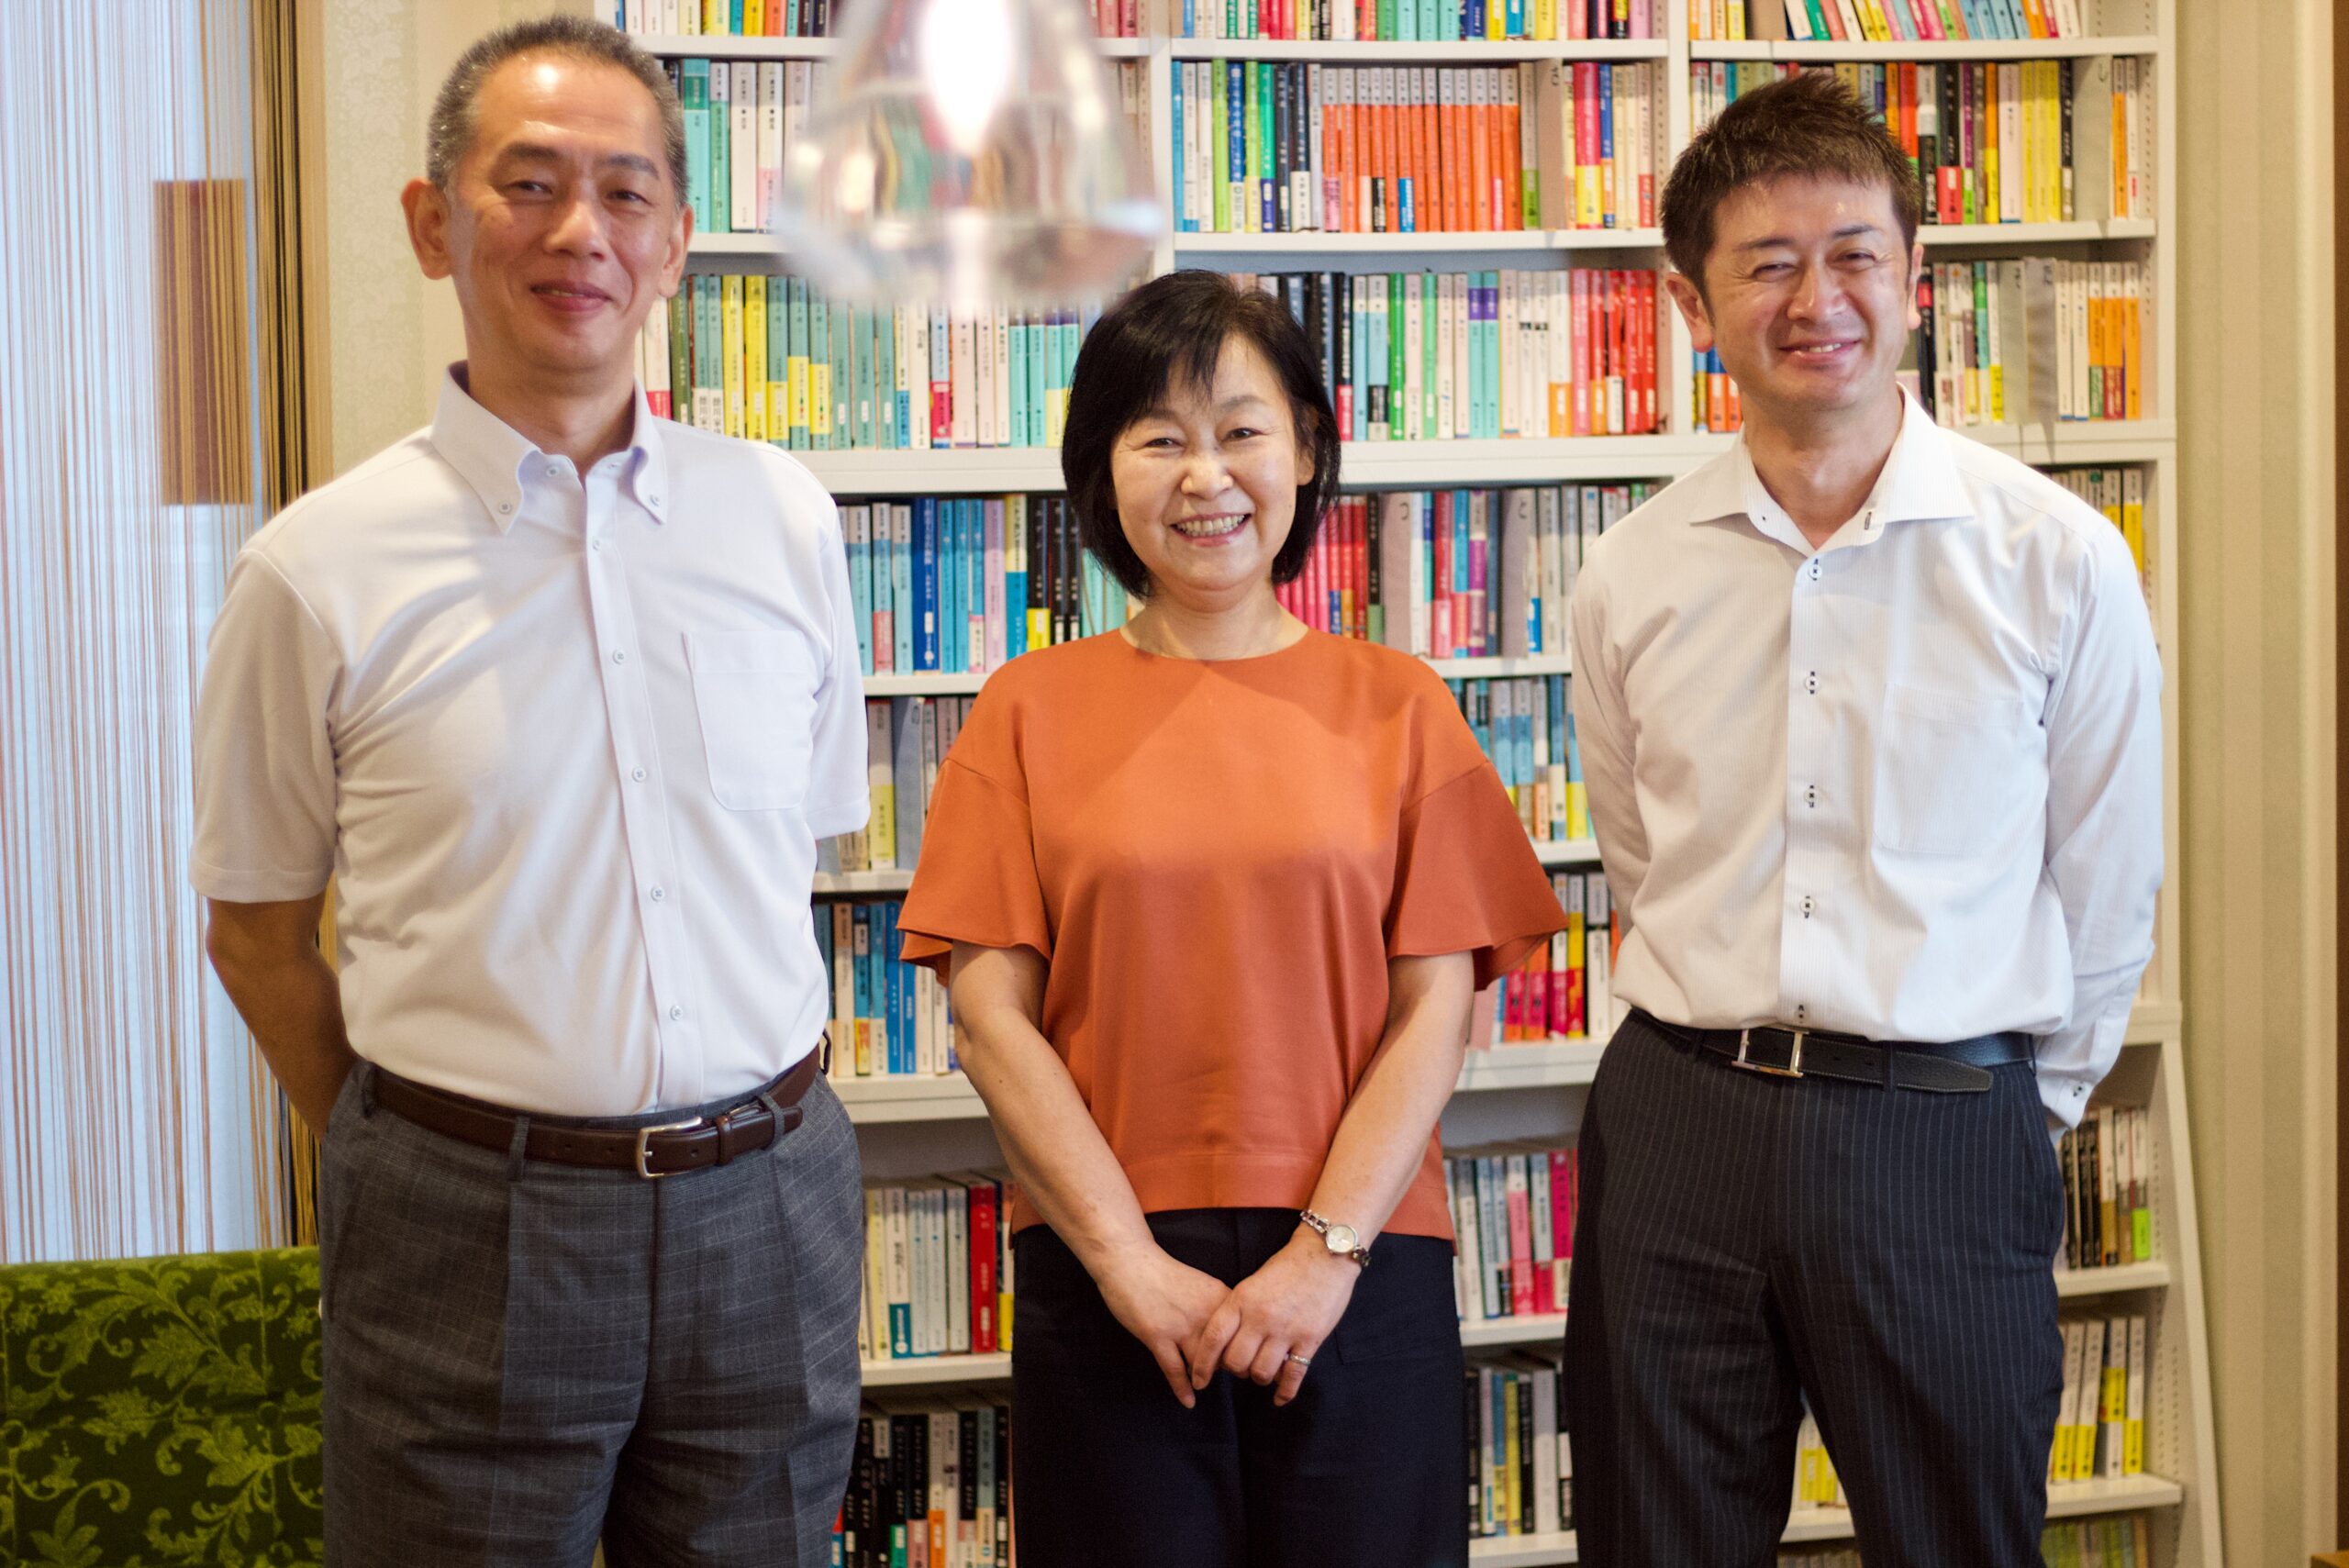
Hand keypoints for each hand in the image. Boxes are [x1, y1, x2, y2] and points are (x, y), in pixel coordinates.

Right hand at [1091, 1244, 1233, 1408]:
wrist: (1130, 1261)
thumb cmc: (1164, 1274)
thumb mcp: (1201, 1284)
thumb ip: (1217, 1307)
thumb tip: (1233, 1333)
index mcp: (1219, 1298)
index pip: (1243, 1333)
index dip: (1247, 1351)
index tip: (1251, 1362)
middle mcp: (1204, 1314)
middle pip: (1227, 1352)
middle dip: (1232, 1368)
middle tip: (1235, 1379)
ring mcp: (1180, 1326)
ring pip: (1203, 1364)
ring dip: (1206, 1377)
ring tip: (1207, 1384)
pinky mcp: (1157, 1336)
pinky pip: (1174, 1370)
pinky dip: (1183, 1388)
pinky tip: (1189, 1401)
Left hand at [1185, 1226, 1359, 1407]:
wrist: (1325, 1254)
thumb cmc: (1287, 1267)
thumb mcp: (1252, 1284)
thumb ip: (1238, 1311)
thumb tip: (1225, 1343)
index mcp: (1242, 1300)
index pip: (1214, 1338)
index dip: (1203, 1364)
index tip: (1198, 1380)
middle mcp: (1261, 1317)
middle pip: (1236, 1362)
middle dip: (1235, 1371)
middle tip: (1240, 1368)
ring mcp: (1286, 1329)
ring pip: (1261, 1372)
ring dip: (1259, 1378)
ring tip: (1262, 1371)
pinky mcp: (1310, 1338)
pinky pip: (1293, 1376)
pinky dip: (1284, 1392)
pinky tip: (1279, 1398)